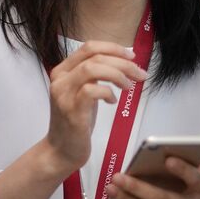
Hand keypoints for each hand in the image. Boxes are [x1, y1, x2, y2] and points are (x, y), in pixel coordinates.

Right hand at [43, 42, 146, 176]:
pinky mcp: (71, 111)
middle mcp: (60, 79)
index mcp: (62, 70)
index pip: (89, 47)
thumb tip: (123, 61)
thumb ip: (95, 76)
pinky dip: (108, 92)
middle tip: (139, 74)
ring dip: (117, 74)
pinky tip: (112, 101)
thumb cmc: (76, 122)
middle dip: (122, 62)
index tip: (131, 56)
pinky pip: (92, 91)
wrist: (61, 151)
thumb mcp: (83, 93)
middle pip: (94, 56)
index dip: (113, 48)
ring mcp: (64, 94)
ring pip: (92, 69)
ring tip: (128, 86)